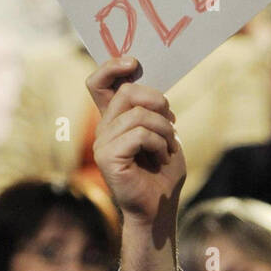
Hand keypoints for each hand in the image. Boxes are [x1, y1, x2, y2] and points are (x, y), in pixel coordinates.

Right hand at [87, 57, 185, 228]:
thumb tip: (153, 88)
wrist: (159, 208)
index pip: (98, 83)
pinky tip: (162, 157)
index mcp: (114, 120)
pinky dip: (159, 144)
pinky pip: (139, 134)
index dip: (112, 66)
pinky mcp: (107, 157)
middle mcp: (103, 128)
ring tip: (170, 148)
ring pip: (139, 115)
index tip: (134, 62)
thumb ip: (154, 110)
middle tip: (171, 124)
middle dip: (158, 102)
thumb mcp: (163, 134)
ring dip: (164, 130)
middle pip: (128, 92)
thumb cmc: (163, 173)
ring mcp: (102, 143)